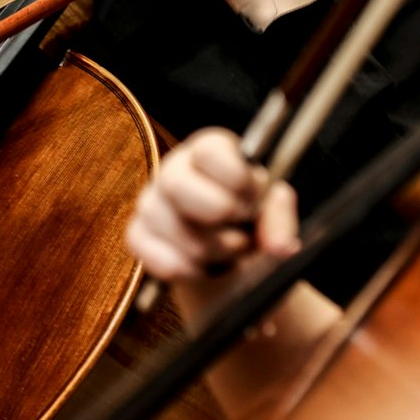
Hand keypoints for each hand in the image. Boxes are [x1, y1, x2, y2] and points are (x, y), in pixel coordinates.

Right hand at [126, 128, 300, 282]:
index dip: (235, 178)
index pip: (209, 150)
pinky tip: (202, 269)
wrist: (231, 260)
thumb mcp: (273, 212)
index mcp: (210, 151)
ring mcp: (151, 203)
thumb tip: (281, 246)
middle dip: (216, 213)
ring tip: (228, 253)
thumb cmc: (251, 221)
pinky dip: (185, 269)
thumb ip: (280, 218)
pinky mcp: (138, 235)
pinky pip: (153, 255)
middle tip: (241, 230)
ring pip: (170, 227)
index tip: (253, 200)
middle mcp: (174, 170)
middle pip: (175, 183)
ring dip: (209, 250)